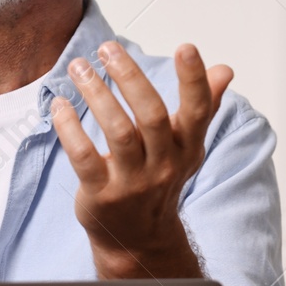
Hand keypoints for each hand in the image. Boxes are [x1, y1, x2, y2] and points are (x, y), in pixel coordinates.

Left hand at [52, 41, 231, 277]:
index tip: (185, 47)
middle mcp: (164, 165)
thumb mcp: (185, 147)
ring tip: (80, 67)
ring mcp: (132, 181)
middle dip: (130, 77)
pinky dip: (69, 127)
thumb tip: (225, 70)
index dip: (194, 80)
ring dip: (97, 94)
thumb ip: (203, 106)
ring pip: (118, 131)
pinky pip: (83, 155)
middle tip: (108, 48)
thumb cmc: (159, 180)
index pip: (197, 111)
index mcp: (187, 148)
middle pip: (151, 115)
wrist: (138, 238)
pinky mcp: (101, 193)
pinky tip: (61, 104)